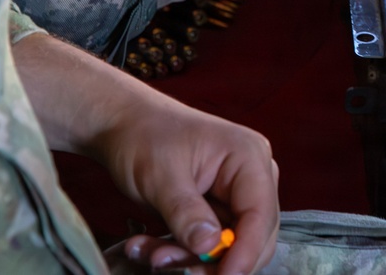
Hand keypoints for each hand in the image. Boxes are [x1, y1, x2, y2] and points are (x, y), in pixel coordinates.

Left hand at [12, 33, 279, 274]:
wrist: (124, 125)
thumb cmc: (144, 137)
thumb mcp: (162, 177)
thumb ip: (188, 213)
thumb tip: (211, 247)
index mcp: (249, 158)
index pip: (261, 214)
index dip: (245, 251)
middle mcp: (253, 176)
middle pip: (254, 235)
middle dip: (215, 259)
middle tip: (169, 266)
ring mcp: (238, 193)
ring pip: (231, 245)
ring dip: (192, 257)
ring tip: (149, 253)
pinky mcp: (220, 207)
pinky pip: (211, 242)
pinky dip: (183, 251)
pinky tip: (151, 247)